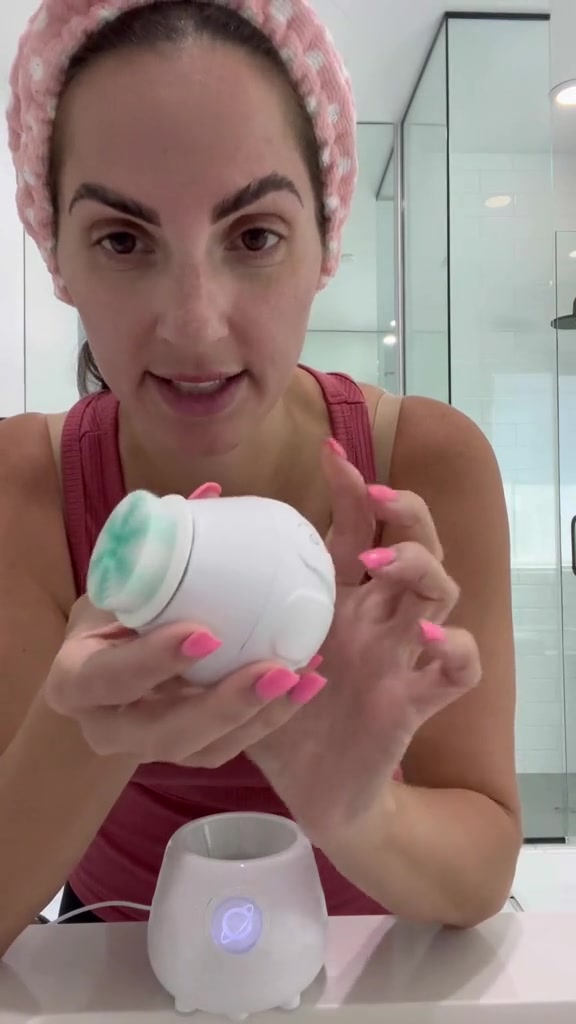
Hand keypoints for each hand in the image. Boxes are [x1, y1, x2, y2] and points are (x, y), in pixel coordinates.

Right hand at [44, 483, 326, 767]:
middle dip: (221, 706)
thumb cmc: (114, 611)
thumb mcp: (118, 579)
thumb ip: (155, 542)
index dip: (151, 662)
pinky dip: (269, 719)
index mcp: (76, 680)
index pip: (106, 677)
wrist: (105, 661)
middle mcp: (106, 725)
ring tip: (299, 677)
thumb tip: (210, 494)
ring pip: (201, 750)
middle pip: (160, 733)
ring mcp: (146, 749)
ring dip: (256, 717)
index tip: (204, 634)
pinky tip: (306, 685)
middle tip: (274, 670)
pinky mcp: (185, 753)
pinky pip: (228, 749)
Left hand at [248, 444, 480, 841]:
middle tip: (375, 495)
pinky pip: (459, 669)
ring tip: (379, 563)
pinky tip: (425, 637)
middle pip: (418, 545)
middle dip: (405, 512)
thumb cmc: (278, 715)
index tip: (330, 453)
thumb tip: (180, 554)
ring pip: (443, 593)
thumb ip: (220, 609)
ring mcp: (403, 656)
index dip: (354, 488)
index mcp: (341, 598)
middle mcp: (379, 618)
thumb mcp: (242, 651)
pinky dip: (453, 647)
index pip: (362, 527)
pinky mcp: (415, 701)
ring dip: (421, 567)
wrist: (309, 791)